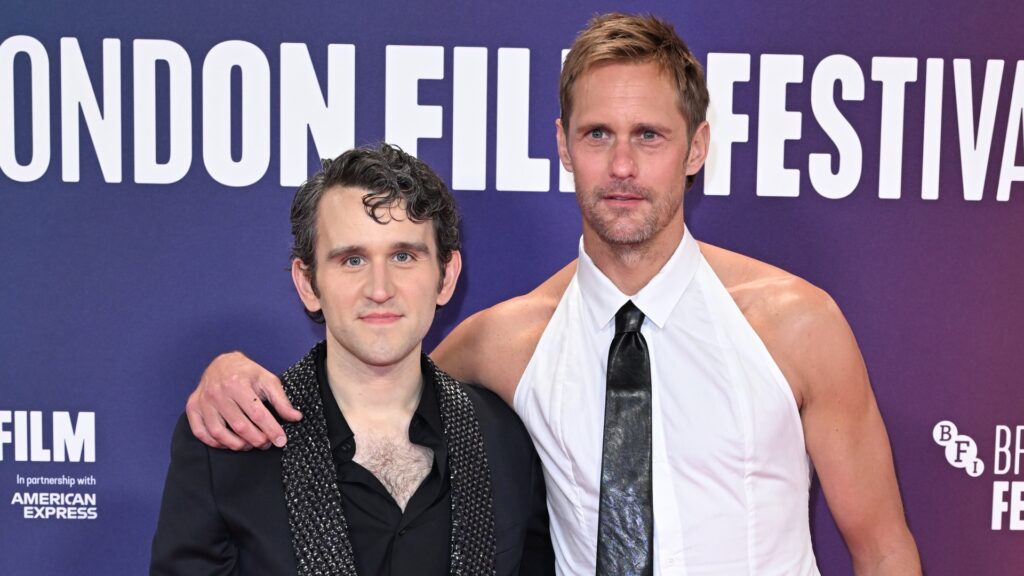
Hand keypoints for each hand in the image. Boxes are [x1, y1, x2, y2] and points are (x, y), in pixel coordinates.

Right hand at [185, 351, 301, 449]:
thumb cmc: (247, 373)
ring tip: (251, 444)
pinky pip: (201, 432)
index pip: (258, 414)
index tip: (281, 440)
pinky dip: (216, 442)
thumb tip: (296, 417)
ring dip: (238, 445)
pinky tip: (229, 442)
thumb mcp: (268, 380)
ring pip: (220, 433)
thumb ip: (282, 400)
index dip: (271, 430)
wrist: (222, 364)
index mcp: (238, 383)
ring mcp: (203, 401)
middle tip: (267, 444)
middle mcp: (218, 392)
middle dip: (257, 440)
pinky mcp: (192, 407)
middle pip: (240, 426)